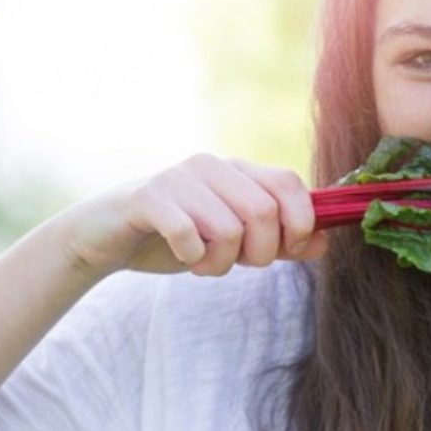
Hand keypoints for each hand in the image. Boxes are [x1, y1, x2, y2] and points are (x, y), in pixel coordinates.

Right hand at [60, 154, 326, 277]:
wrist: (106, 238)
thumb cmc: (178, 238)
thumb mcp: (236, 242)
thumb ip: (280, 242)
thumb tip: (325, 242)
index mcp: (239, 170)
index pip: (290, 184)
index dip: (301, 222)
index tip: (289, 250)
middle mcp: (212, 166)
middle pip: (265, 211)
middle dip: (261, 252)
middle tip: (240, 264)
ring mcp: (179, 178)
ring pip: (229, 227)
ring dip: (222, 262)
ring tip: (205, 264)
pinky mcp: (148, 197)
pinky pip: (187, 232)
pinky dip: (192, 257)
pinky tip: (184, 257)